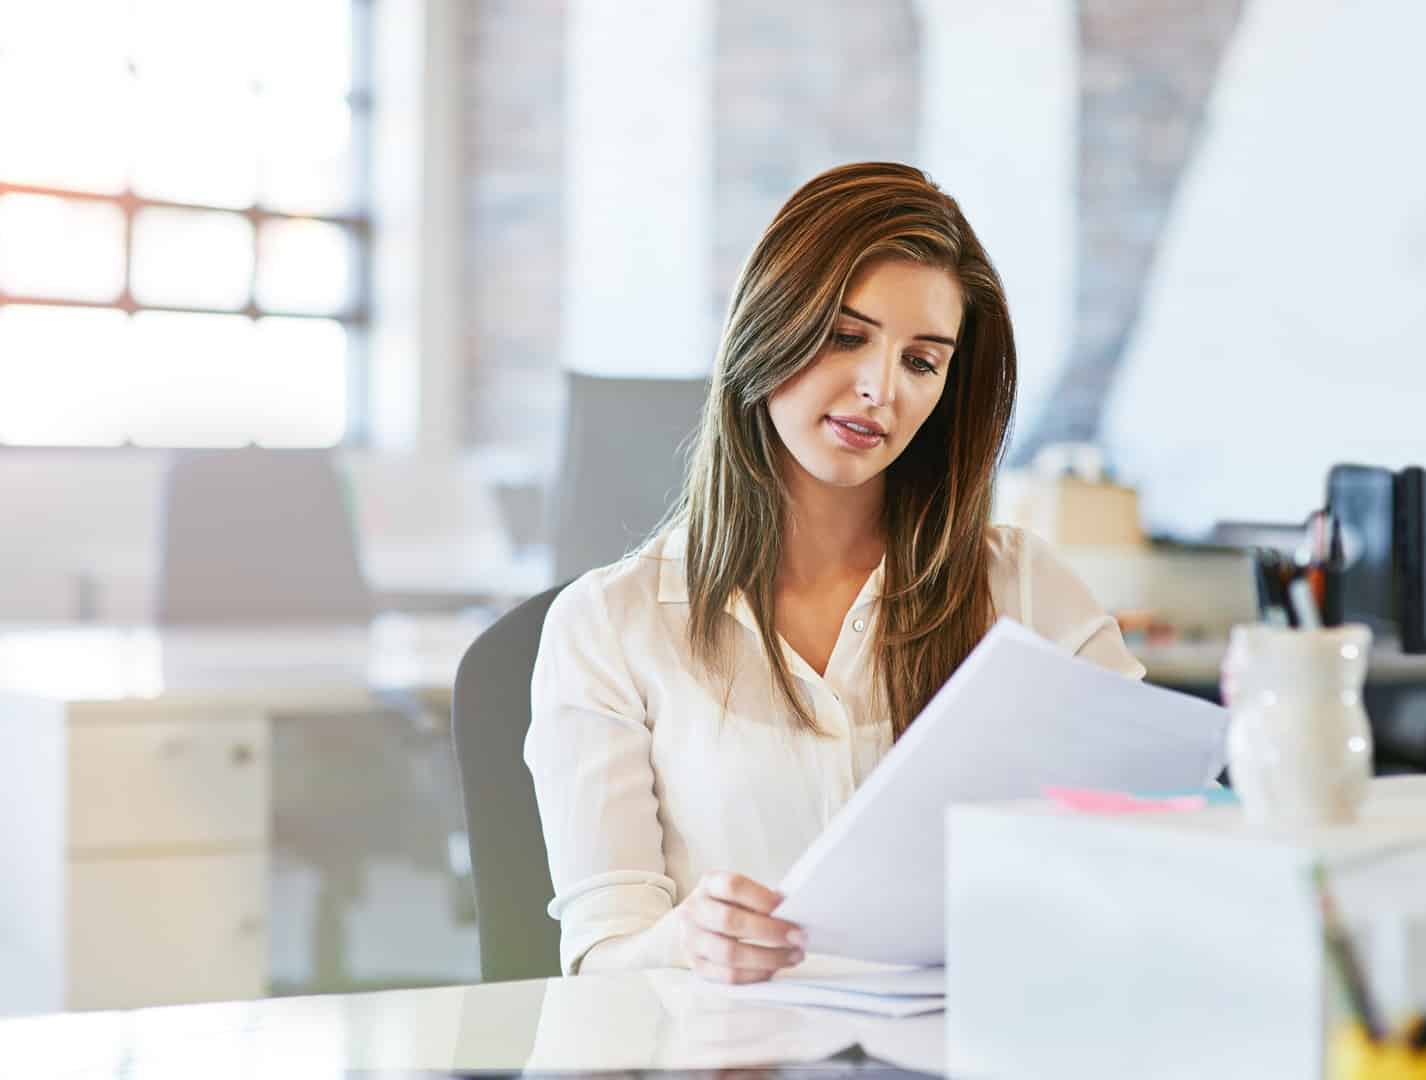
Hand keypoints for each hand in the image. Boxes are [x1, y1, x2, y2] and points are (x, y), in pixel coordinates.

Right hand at [670, 871, 805, 983]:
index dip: (762, 898)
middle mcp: (694, 910)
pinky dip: (756, 974)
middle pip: (730, 921)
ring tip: (792, 956)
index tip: (786, 907)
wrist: (697, 923)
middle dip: (770, 931)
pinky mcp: (696, 966)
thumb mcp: (740, 894)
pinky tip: (773, 968)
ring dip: (768, 957)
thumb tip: (793, 913)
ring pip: (729, 953)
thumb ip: (761, 900)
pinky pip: (728, 976)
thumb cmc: (728, 906)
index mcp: (709, 884)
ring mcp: (691, 940)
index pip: (733, 886)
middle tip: (797, 937)